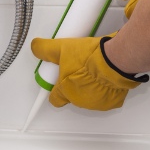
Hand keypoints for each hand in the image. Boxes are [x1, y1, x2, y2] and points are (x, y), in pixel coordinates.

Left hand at [31, 34, 148, 110]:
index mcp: (66, 91)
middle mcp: (80, 101)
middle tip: (80, 70)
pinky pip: (107, 98)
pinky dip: (107, 90)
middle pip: (73, 96)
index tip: (60, 81)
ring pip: (90, 97)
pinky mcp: (113, 102)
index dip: (56, 90)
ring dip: (91, 88)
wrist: (114, 60)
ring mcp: (97, 103)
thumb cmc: (88, 58)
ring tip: (95, 72)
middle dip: (75, 85)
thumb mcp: (62, 48)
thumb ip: (46, 49)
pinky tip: (107, 78)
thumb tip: (35, 47)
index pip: (55, 99)